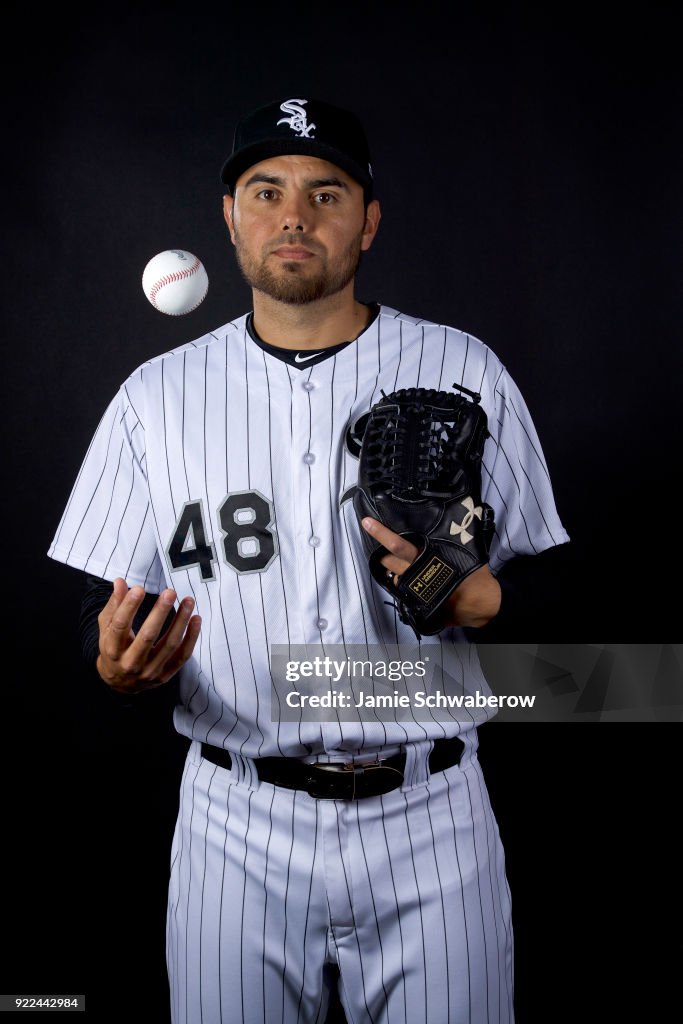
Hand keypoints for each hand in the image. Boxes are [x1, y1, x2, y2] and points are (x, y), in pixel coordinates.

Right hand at [96, 578, 200, 693]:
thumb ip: (114, 605)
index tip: (139, 589)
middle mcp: (130, 663)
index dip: (129, 607)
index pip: (120, 626)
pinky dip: (191, 638)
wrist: (120, 683)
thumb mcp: (106, 628)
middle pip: (147, 636)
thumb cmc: (113, 648)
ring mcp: (149, 671)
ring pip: (169, 645)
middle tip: (170, 592)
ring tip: (188, 601)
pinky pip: (182, 656)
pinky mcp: (165, 675)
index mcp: (112, 650)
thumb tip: (120, 582)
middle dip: (160, 612)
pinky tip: (196, 619)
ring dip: (181, 621)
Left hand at [361, 518, 500, 628]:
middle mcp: (415, 571)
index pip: (397, 543)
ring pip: (392, 576)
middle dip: (381, 554)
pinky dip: (403, 586)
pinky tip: (411, 582)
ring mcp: (414, 588)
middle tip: (379, 547)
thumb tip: (443, 524)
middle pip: (388, 560)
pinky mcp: (416, 602)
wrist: (480, 603)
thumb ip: (447, 541)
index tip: (367, 522)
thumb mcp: (461, 550)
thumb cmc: (473, 574)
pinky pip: (402, 591)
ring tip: (402, 566)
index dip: (380, 533)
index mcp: (425, 556)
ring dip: (392, 571)